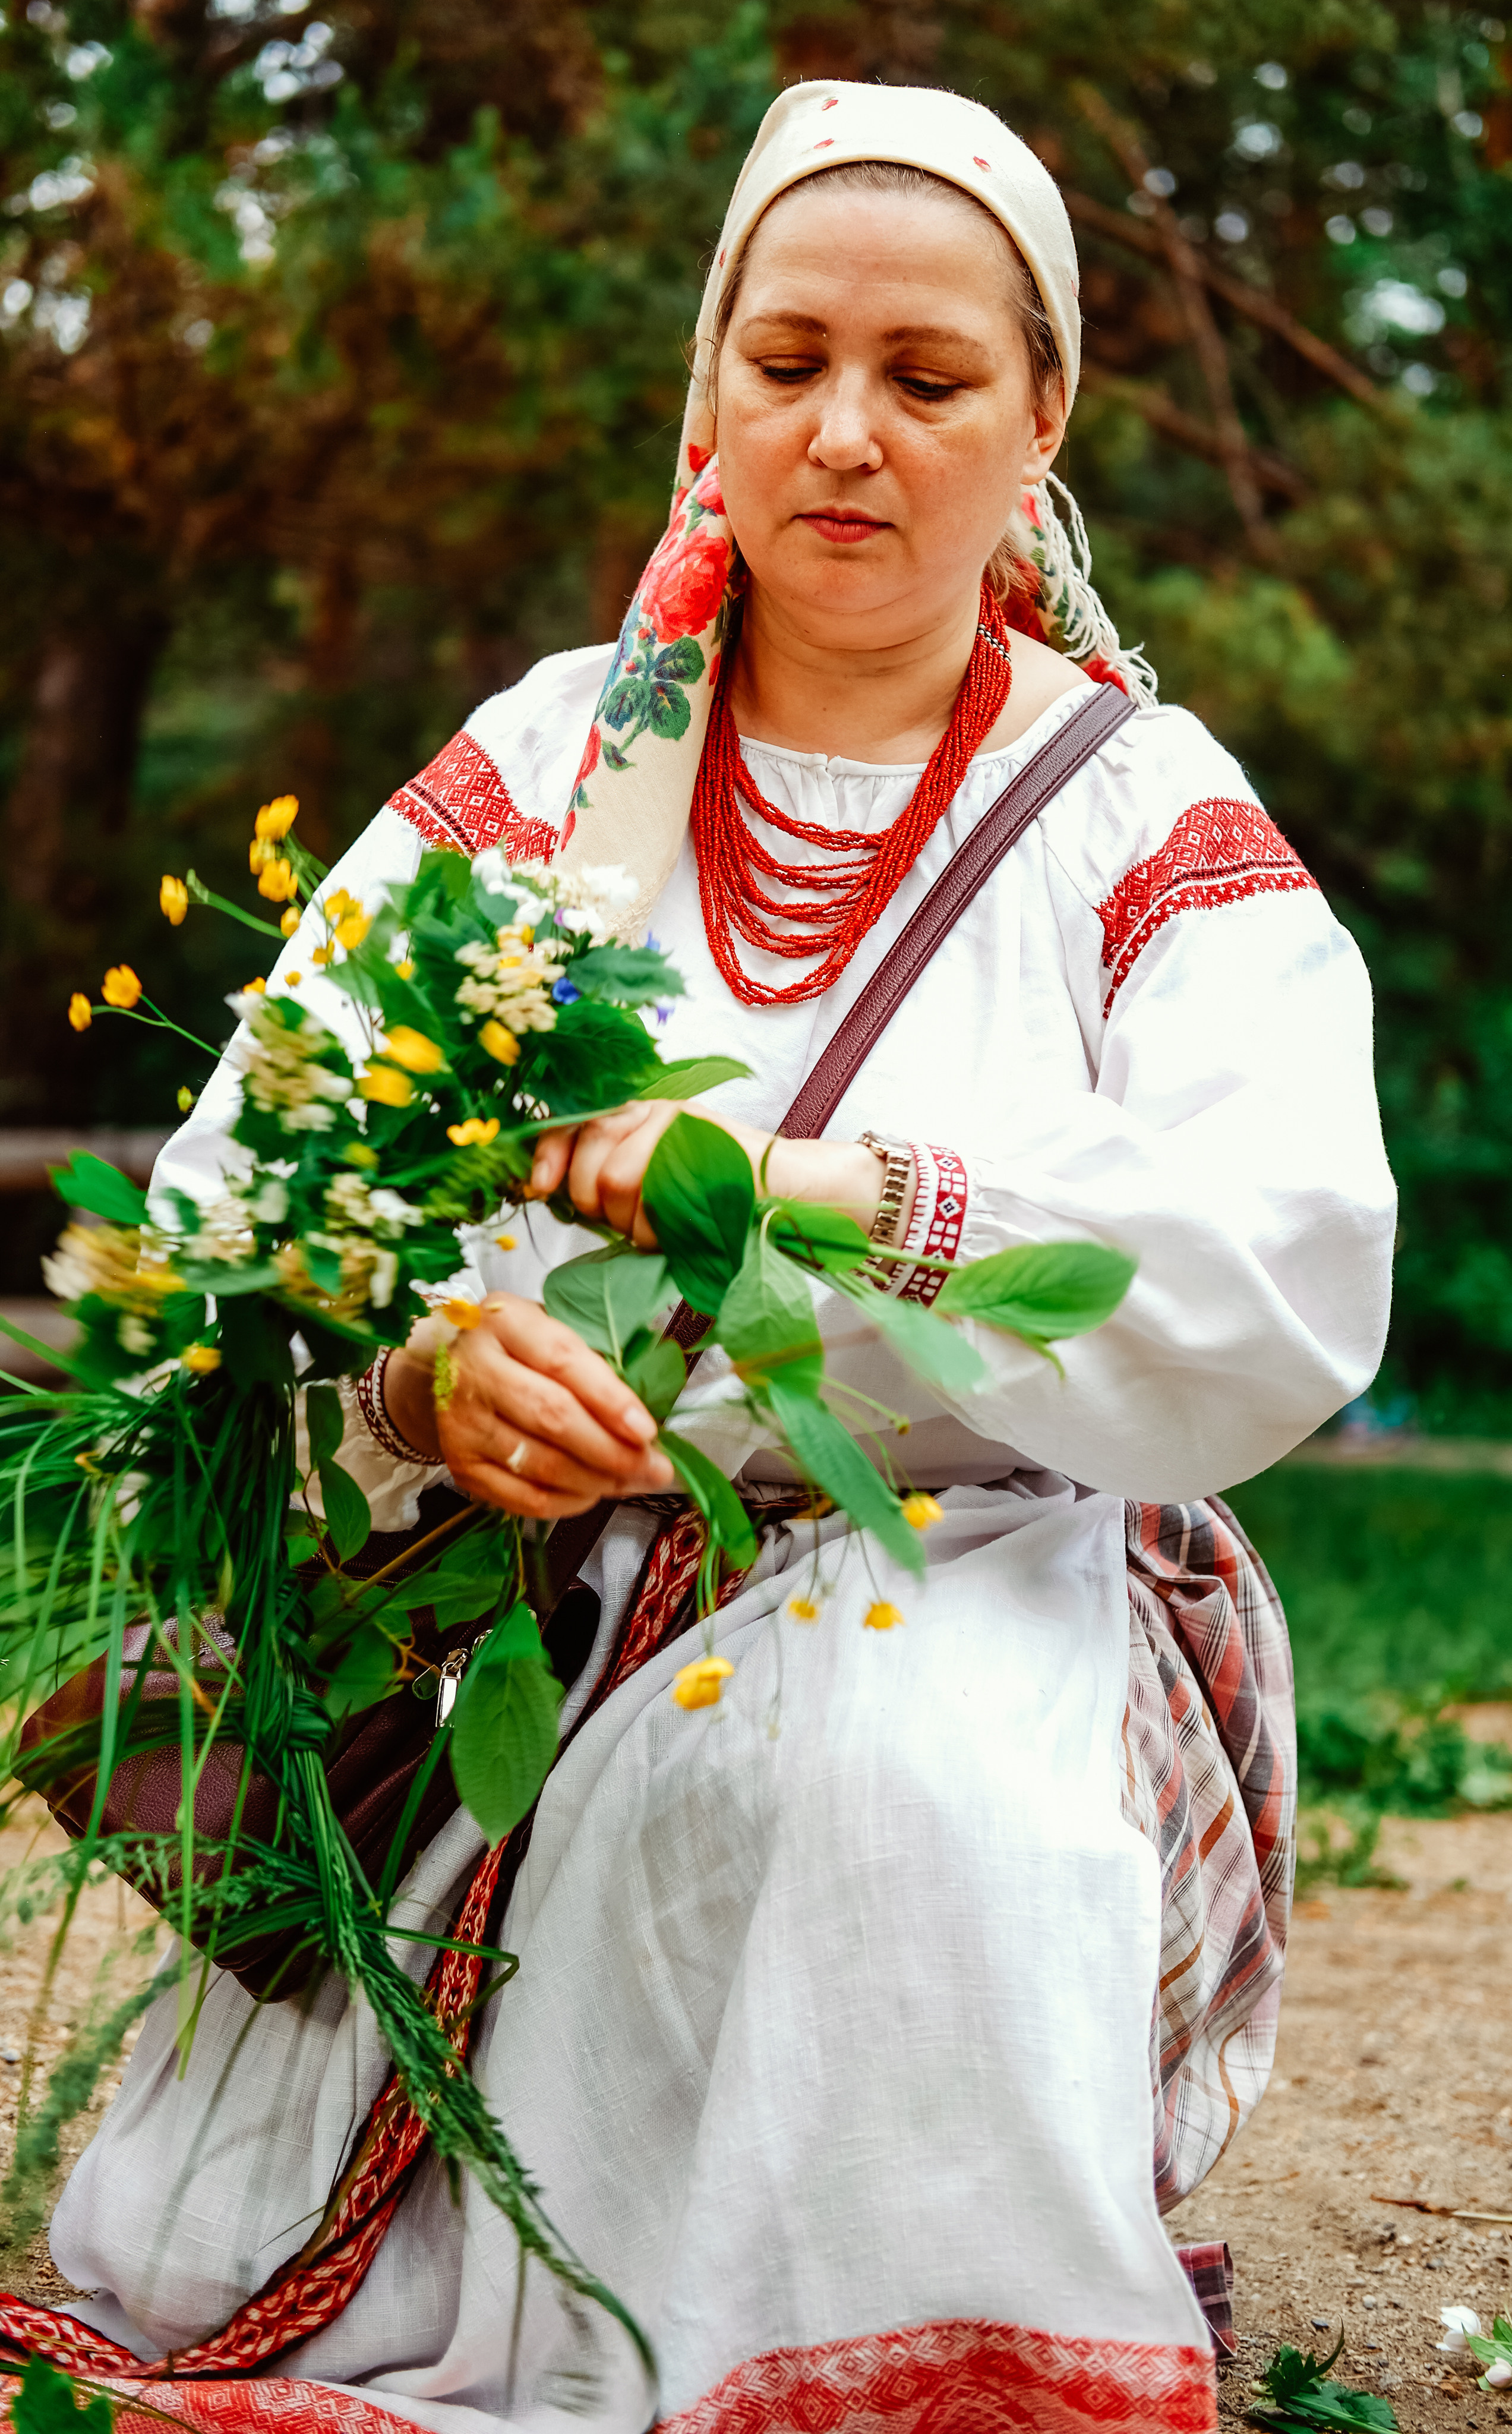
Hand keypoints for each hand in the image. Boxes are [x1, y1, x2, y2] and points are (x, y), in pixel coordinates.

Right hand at [383, 1297, 674, 1518]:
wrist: (452, 1371)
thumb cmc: (519, 1348)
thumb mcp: (552, 1329)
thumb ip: (595, 1358)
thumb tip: (647, 1410)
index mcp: (504, 1322)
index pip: (561, 1360)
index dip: (609, 1399)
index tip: (646, 1429)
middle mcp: (474, 1369)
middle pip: (552, 1418)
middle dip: (612, 1451)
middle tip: (653, 1466)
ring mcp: (463, 1423)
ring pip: (542, 1465)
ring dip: (598, 1481)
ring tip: (632, 1480)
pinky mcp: (462, 1466)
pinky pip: (525, 1498)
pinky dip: (569, 1502)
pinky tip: (594, 1492)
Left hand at [524, 1101, 897, 1243]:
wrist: (795, 1191)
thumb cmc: (720, 1196)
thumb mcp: (654, 1179)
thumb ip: (606, 1174)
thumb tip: (543, 1187)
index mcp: (637, 1110)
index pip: (571, 1123)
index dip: (547, 1157)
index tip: (536, 1189)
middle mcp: (654, 1110)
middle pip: (589, 1165)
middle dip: (594, 1208)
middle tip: (624, 1222)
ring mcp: (679, 1127)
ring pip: (615, 1184)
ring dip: (631, 1225)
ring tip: (660, 1227)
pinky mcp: (701, 1149)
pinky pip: (652, 1200)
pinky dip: (658, 1230)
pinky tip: (679, 1230)